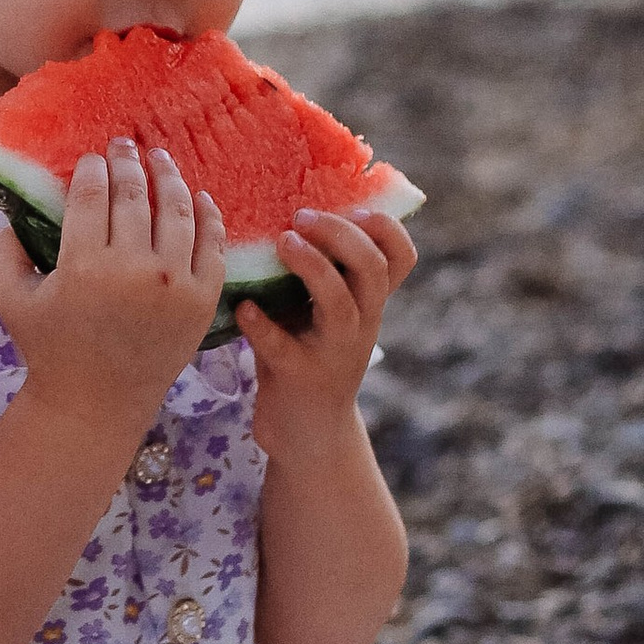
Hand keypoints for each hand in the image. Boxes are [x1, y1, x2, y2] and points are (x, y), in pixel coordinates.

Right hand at [0, 138, 225, 428]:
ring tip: (161, 160)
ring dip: (169, 176)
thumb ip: (3, 251)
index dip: (93, 167)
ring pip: (177, 210)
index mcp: (84, 265)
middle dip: (128, 161)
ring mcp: (175, 284)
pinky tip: (198, 197)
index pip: (93, 193)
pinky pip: (212, 245)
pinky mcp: (203, 300)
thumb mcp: (11, 299)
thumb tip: (14, 213)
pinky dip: (208, 214)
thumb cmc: (51, 348)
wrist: (97, 402)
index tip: (93, 159)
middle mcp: (133, 269)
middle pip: (134, 194)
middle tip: (125, 145)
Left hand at [237, 204, 413, 458]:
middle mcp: (361, 324)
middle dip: (341, 235)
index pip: (401, 259)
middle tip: (301, 217)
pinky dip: (262, 324)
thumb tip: (287, 209)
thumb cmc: (307, 358)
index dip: (387, 228)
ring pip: (340, 303)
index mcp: (368, 304)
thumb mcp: (323, 314)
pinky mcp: (301, 378)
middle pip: (372, 269)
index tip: (355, 207)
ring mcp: (334, 352)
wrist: (309, 436)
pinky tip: (243, 307)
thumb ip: (320, 273)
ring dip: (313, 267)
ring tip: (283, 242)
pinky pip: (283, 347)